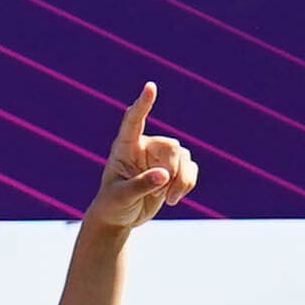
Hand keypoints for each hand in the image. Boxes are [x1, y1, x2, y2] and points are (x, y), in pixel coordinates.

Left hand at [84, 80, 196, 233]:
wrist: (120, 217)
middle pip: (172, 147)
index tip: (150, 87)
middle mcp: (144, 147)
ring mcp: (160, 157)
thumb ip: (140, 185)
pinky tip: (173, 199)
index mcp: (125, 147)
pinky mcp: (173, 169)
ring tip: (167, 199)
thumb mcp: (121, 197)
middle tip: (161, 192)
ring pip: (184, 157)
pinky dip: (187, 184)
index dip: (143, 104)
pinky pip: (191, 169)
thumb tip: (164, 175)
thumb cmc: (112, 205)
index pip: (134, 120)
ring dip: (182, 181)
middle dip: (172, 171)